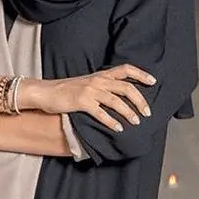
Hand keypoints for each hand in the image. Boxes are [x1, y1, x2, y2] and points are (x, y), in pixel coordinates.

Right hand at [24, 64, 156, 132]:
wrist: (45, 92)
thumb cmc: (66, 90)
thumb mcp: (87, 83)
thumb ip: (102, 86)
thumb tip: (119, 95)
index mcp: (101, 75)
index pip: (126, 69)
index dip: (141, 74)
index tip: (153, 81)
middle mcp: (98, 80)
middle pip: (126, 87)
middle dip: (140, 100)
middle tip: (147, 112)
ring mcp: (90, 91)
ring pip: (116, 100)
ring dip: (129, 112)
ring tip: (136, 122)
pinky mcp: (81, 102)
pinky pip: (100, 112)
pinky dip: (111, 121)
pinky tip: (118, 128)